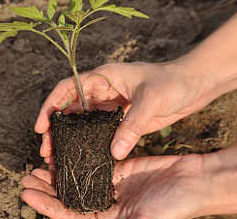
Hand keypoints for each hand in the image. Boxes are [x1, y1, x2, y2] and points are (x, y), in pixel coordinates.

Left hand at [21, 146, 236, 218]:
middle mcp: (111, 207)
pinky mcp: (128, 169)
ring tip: (42, 164)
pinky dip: (85, 158)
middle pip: (72, 199)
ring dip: (63, 173)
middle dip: (49, 190)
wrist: (200, 181)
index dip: (48, 206)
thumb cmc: (177, 206)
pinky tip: (71, 150)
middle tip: (27, 178)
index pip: (71, 216)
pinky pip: (101, 164)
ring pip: (83, 180)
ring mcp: (119, 187)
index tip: (28, 193)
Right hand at [35, 62, 210, 161]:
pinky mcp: (123, 120)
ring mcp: (113, 106)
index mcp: (105, 76)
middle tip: (46, 151)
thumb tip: (114, 151)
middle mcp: (105, 90)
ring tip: (58, 160)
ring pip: (83, 123)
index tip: (41, 126)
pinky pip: (100, 133)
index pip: (68, 87)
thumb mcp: (152, 100)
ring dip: (69, 139)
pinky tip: (83, 159)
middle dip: (55, 128)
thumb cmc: (173, 82)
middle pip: (70, 108)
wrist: (195, 85)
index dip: (50, 105)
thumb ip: (133, 125)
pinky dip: (89, 144)